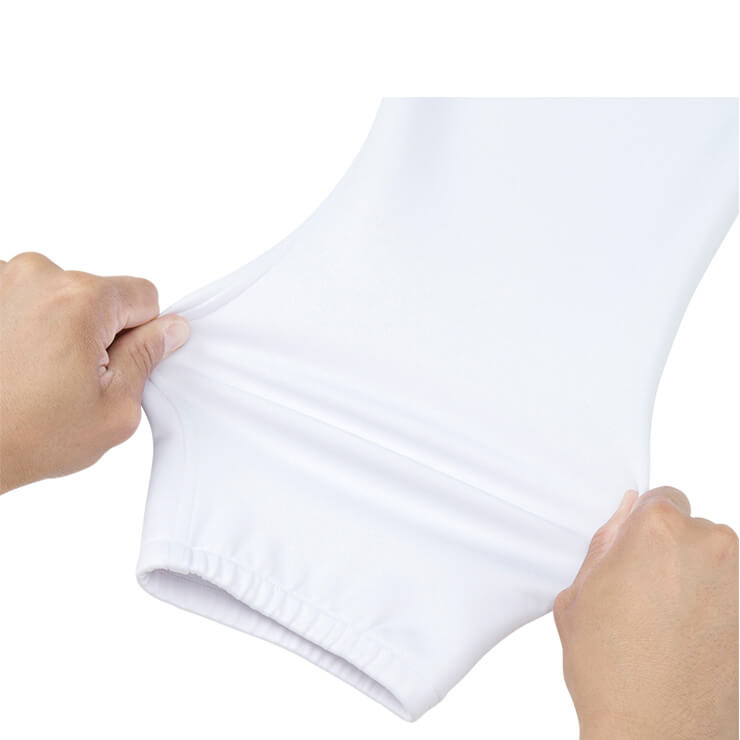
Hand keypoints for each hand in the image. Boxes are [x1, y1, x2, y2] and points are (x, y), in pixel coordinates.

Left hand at [0, 252, 188, 492]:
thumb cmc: (24, 435)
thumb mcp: (113, 409)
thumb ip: (147, 358)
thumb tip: (170, 330)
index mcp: (81, 299)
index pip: (144, 296)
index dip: (139, 335)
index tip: (113, 365)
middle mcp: (37, 275)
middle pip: (99, 296)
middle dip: (96, 332)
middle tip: (69, 379)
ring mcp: (2, 280)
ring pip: (59, 298)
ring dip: (57, 328)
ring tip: (33, 373)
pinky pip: (22, 301)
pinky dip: (22, 326)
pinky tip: (11, 362)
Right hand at [554, 487, 737, 739]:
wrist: (655, 732)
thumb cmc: (611, 668)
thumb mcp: (581, 594)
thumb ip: (606, 543)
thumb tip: (625, 512)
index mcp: (658, 529)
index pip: (661, 496)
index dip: (643, 525)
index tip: (632, 551)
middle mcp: (709, 544)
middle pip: (690, 526)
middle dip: (668, 549)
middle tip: (640, 590)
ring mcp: (739, 580)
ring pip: (712, 558)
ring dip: (693, 575)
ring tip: (663, 619)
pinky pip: (728, 591)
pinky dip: (711, 604)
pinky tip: (685, 634)